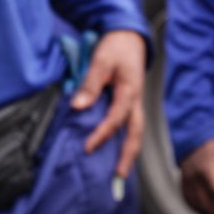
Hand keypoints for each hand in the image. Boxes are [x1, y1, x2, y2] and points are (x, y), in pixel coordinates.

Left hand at [71, 29, 146, 178]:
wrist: (129, 36)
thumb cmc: (116, 46)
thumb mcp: (101, 60)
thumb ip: (90, 84)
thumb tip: (78, 106)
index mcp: (129, 91)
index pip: (116, 118)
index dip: (103, 134)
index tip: (88, 147)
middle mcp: (135, 100)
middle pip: (135, 133)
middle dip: (128, 156)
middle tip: (119, 177)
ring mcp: (135, 102)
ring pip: (136, 131)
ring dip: (129, 152)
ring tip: (120, 172)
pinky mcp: (131, 102)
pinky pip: (131, 125)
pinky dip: (126, 141)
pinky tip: (117, 151)